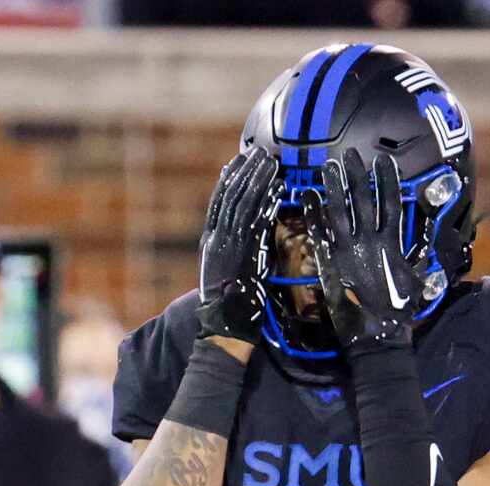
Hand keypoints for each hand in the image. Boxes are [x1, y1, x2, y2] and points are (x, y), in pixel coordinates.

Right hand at [196, 146, 279, 344]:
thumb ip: (234, 249)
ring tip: (271, 163)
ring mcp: (230, 245)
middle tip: (259, 153)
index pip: (219, 201)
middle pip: (231, 196)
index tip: (239, 161)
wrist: (224, 327)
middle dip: (246, 172)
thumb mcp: (225, 270)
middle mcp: (217, 238)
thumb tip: (250, 232)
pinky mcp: (245, 254)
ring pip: (244, 204)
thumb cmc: (229, 304)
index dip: (230, 179)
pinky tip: (279, 189)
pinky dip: (268, 204)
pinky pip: (258, 222)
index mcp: (210, 240)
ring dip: (259, 181)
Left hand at [306, 149, 418, 355]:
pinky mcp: (330, 265)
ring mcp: (347, 253)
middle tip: (350, 154)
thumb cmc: (399, 311)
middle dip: (357, 177)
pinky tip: (306, 196)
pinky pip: (319, 234)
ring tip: (327, 166)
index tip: (383, 161)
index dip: (387, 182)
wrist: (377, 336)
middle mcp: (368, 244)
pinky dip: (313, 214)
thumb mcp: (417, 280)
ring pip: (339, 213)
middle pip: (362, 202)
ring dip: (333, 188)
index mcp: (391, 246)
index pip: (390, 205)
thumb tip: (430, 235)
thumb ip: (419, 254)